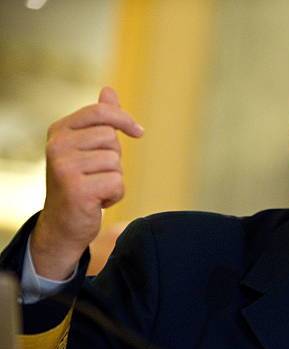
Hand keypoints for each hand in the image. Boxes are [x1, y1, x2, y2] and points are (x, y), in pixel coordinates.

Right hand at [30, 87, 143, 280]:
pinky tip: (97, 202)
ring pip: (116, 162)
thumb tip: (109, 91)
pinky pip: (117, 183)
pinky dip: (115, 195)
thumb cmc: (80, 182)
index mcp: (59, 131)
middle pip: (112, 139)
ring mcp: (65, 168)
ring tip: (96, 188)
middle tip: (97, 174)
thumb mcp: (85, 148)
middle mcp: (57, 146)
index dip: (124, 120)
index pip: (99, 112)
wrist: (63, 224)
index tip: (139, 133)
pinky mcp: (77, 189)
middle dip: (114, 158)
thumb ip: (98, 121)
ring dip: (115, 179)